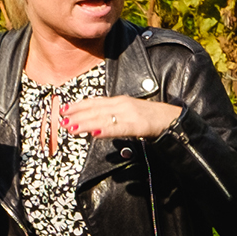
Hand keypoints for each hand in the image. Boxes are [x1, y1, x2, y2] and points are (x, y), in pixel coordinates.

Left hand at [39, 94, 184, 154]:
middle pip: (95, 108)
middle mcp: (123, 104)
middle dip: (77, 114)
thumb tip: (95, 129)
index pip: (95, 102)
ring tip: (71, 127)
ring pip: (104, 117)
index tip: (63, 108)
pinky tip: (94, 133)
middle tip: (60, 119)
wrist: (175, 121)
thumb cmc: (152, 121)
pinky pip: (120, 128)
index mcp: (120, 101)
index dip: (79, 105)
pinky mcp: (139, 124)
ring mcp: (131, 113)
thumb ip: (113, 120)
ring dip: (86, 122)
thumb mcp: (129, 117)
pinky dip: (106, 130)